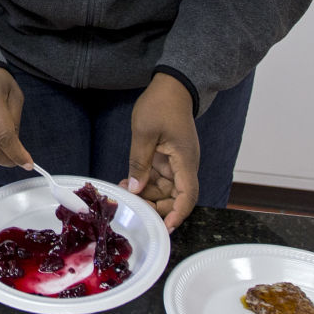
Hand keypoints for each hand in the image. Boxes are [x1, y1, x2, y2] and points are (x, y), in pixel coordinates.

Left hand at [124, 73, 200, 231]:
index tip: (166, 226)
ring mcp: (177, 162)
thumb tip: (136, 188)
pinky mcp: (169, 158)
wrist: (172, 87)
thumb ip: (140, 162)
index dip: (178, 213)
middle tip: (133, 206)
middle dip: (156, 205)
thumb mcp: (144, 133)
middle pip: (176, 196)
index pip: (188, 195)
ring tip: (125, 190)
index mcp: (185, 160)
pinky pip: (160, 178)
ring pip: (166, 189)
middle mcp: (185, 165)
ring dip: (148, 194)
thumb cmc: (161, 105)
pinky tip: (129, 182)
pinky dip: (146, 183)